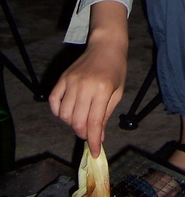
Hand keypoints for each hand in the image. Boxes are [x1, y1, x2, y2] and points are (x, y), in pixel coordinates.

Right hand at [49, 2, 127, 157]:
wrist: (106, 45)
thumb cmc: (116, 68)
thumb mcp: (117, 92)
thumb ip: (106, 115)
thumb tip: (98, 137)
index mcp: (102, 90)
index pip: (93, 123)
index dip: (93, 141)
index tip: (94, 152)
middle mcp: (84, 86)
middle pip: (77, 122)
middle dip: (83, 133)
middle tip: (89, 133)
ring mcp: (71, 81)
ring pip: (63, 115)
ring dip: (71, 123)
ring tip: (81, 118)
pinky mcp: (62, 78)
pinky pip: (53, 101)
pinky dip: (57, 111)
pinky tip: (67, 111)